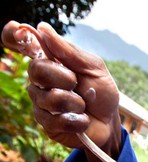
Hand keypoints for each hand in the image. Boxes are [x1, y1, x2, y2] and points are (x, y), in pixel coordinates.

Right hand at [1, 21, 120, 159]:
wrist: (110, 122)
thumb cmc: (101, 93)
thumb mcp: (94, 68)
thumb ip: (70, 51)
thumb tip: (42, 28)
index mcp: (49, 61)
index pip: (21, 44)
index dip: (13, 35)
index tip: (20, 33)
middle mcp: (39, 80)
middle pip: (36, 70)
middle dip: (64, 77)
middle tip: (77, 84)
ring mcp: (40, 102)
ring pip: (49, 98)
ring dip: (76, 103)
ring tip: (83, 106)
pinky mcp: (47, 124)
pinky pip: (57, 121)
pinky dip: (78, 121)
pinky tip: (82, 120)